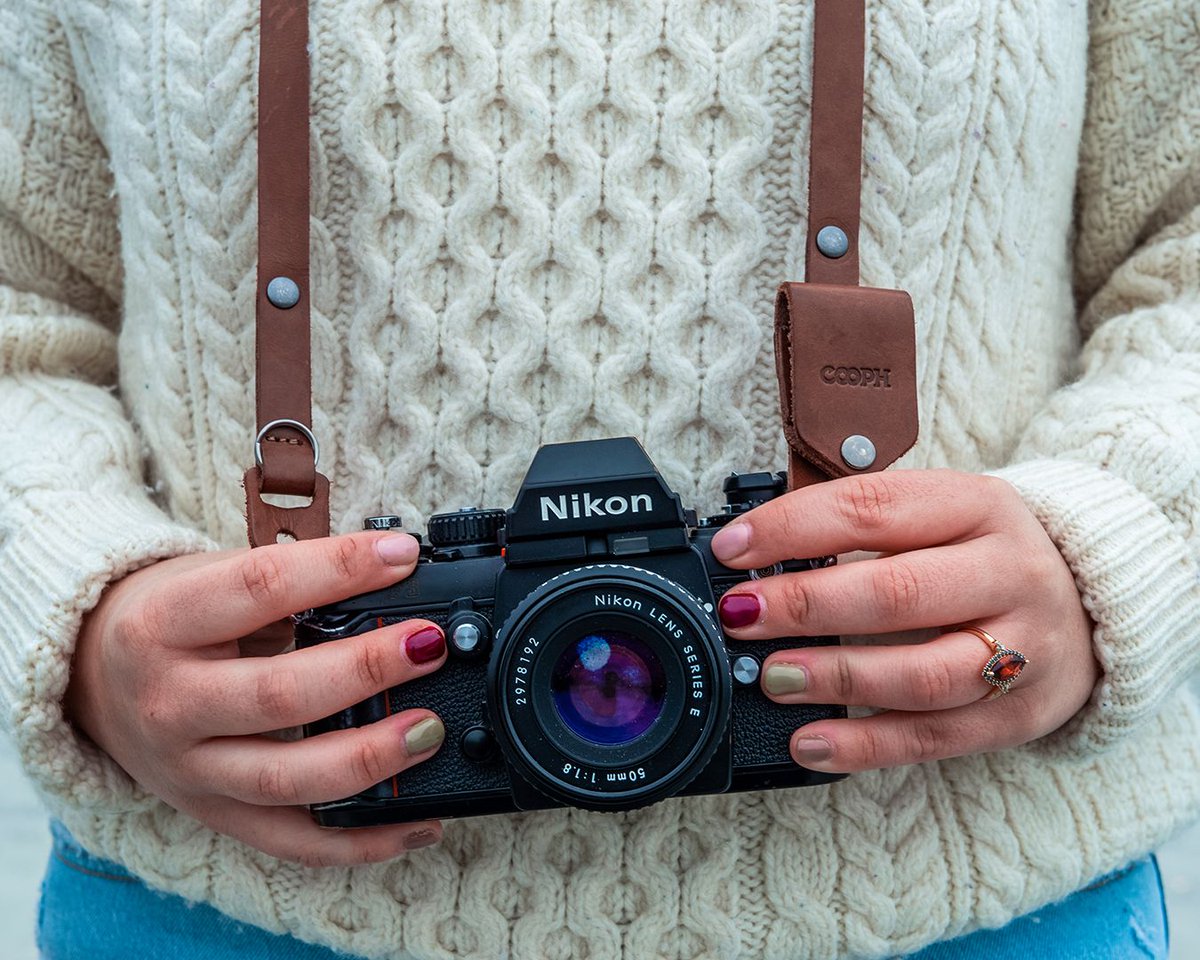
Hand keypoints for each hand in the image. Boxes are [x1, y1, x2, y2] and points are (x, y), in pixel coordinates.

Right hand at [65, 529, 447, 865]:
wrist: (92, 677)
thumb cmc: (172, 617)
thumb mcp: (212, 578)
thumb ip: (291, 581)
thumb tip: (396, 571)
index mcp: (166, 623)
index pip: (261, 587)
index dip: (339, 568)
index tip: (402, 556)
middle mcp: (171, 703)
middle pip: (278, 694)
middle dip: (366, 670)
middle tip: (428, 646)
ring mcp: (191, 770)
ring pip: (285, 779)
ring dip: (370, 758)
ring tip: (429, 730)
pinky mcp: (215, 814)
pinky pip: (293, 842)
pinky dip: (361, 841)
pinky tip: (418, 822)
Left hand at [710, 470, 1098, 771]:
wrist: (1092, 600)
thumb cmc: (982, 551)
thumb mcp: (939, 512)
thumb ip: (861, 525)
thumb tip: (754, 552)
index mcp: (977, 505)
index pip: (873, 508)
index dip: (793, 528)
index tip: (733, 549)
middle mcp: (1009, 572)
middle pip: (898, 591)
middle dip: (806, 605)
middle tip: (741, 616)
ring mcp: (1024, 648)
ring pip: (922, 673)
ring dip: (835, 678)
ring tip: (772, 677)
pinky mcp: (1021, 713)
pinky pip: (935, 738)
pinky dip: (865, 746)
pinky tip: (809, 743)